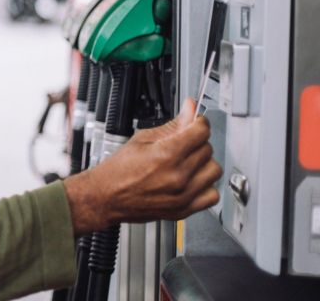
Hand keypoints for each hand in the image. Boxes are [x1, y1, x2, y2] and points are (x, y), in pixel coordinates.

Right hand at [62, 98, 221, 234]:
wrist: (106, 197)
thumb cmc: (118, 170)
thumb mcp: (142, 139)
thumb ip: (171, 125)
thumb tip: (189, 110)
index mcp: (166, 154)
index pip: (201, 131)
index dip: (199, 123)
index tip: (195, 123)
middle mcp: (177, 176)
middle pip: (207, 149)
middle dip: (197, 142)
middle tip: (184, 143)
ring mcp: (183, 195)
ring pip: (213, 170)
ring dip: (204, 164)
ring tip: (189, 163)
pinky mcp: (184, 209)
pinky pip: (212, 195)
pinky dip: (206, 186)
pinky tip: (193, 181)